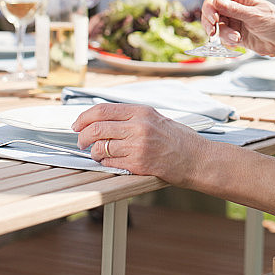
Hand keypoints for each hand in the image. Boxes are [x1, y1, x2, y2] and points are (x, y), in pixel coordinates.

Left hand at [72, 103, 207, 183]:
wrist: (196, 158)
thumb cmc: (178, 139)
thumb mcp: (156, 118)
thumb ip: (132, 117)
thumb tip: (105, 119)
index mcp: (142, 111)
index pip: (103, 110)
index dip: (84, 117)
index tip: (77, 124)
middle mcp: (138, 126)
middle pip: (97, 128)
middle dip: (83, 136)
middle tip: (81, 141)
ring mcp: (137, 145)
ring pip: (100, 147)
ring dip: (93, 152)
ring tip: (97, 153)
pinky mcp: (138, 164)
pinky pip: (110, 163)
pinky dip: (104, 163)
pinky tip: (109, 162)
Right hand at [201, 0, 274, 57]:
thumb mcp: (254, 15)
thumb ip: (234, 9)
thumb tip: (216, 0)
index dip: (210, 5)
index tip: (213, 16)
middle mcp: (234, 8)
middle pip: (212, 11)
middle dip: (210, 21)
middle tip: (213, 29)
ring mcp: (234, 22)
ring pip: (216, 25)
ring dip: (222, 33)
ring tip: (235, 38)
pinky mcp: (235, 35)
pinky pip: (223, 36)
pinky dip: (226, 40)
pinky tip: (237, 42)